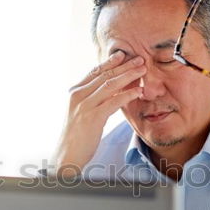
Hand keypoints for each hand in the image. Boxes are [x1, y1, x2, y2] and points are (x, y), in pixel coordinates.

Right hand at [52, 51, 145, 177]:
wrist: (67, 155)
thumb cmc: (77, 136)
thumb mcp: (82, 113)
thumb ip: (94, 99)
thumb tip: (112, 90)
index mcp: (75, 92)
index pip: (94, 72)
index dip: (109, 62)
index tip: (122, 54)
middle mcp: (78, 95)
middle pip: (104, 75)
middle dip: (123, 66)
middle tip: (139, 59)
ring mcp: (85, 106)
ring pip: (110, 85)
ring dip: (128, 76)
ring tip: (143, 70)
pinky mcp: (93, 117)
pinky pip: (113, 102)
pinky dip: (127, 95)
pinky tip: (139, 91)